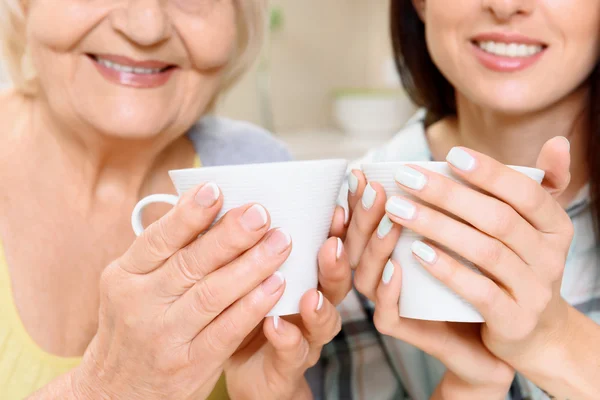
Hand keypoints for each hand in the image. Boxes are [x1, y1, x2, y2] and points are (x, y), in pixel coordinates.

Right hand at [73, 183, 291, 399]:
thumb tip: (204, 207)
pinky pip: (226, 329)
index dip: (188, 214)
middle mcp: (140, 303)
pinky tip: (276, 285)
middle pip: (191, 263)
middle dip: (231, 235)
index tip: (216, 190)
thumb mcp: (131, 285)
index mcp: (124, 276)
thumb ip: (162, 253)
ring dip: (252, 265)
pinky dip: (253, 305)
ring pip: (213, 293)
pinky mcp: (189, 363)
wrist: (116, 390)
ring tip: (281, 242)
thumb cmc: (133, 325)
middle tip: (261, 214)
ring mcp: (164, 336)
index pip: (158, 239)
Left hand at [226, 213, 351, 399]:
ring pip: (325, 321)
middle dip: (339, 263)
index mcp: (305, 275)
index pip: (328, 248)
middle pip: (337, 282)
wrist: (231, 364)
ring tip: (310, 295)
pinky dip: (287, 339)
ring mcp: (305, 336)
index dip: (340, 231)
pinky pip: (293, 353)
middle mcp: (313, 304)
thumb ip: (251, 242)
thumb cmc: (241, 307)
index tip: (340, 207)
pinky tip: (275, 326)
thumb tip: (244, 199)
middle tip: (332, 244)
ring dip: (320, 307)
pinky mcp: (287, 365)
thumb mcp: (246, 270)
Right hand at [345, 171, 514, 394]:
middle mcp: (386, 274)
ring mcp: (393, 302)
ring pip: (367, 276)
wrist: (503, 331)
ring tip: (389, 221)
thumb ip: (472, 201)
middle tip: (375, 189)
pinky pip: (387, 313)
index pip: (366, 223)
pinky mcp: (406, 329)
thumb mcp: (479, 234)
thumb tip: (481, 154)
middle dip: (363, 216)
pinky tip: (397, 269)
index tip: (363, 173)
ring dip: (375, 247)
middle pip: (359, 245)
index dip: (359, 200)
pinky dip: (389, 292)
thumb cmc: (487, 275)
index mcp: (392, 250)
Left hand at [384, 136, 571, 367]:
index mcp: (555, 227)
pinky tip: (417, 253)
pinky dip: (448, 270)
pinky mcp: (514, 321)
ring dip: (437, 226)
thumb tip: (557, 140)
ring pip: (485, 252)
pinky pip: (480, 292)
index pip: (526, 192)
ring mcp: (534, 291)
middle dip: (448, 194)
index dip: (490, 172)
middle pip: (497, 218)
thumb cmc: (520, 267)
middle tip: (406, 178)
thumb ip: (538, 187)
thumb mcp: (535, 228)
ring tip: (398, 209)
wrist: (533, 333)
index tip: (451, 155)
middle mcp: (551, 257)